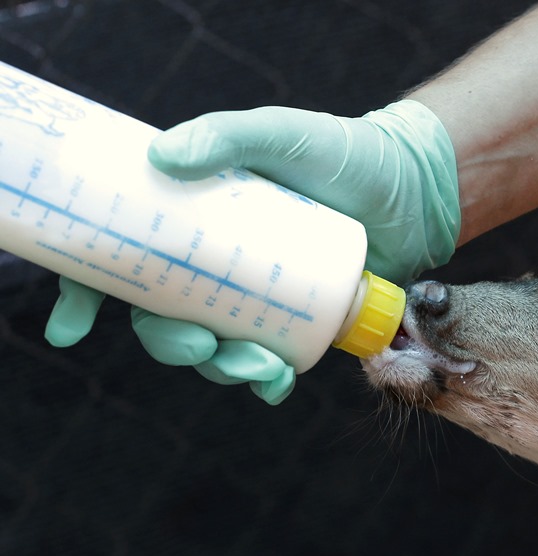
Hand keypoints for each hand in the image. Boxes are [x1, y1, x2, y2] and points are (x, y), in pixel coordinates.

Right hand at [45, 101, 460, 403]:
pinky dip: (267, 381)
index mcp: (196, 221)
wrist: (413, 187)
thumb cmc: (344, 153)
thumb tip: (161, 156)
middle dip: (171, 344)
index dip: (87, 292)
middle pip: (166, 315)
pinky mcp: (301, 320)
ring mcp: (260, 294)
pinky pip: (270, 360)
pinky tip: (277, 382)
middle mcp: (220, 261)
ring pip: (217, 345)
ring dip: (223, 370)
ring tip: (260, 369)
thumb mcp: (283, 135)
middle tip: (199, 344)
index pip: (125, 258)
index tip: (69, 326)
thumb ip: (229, 136)